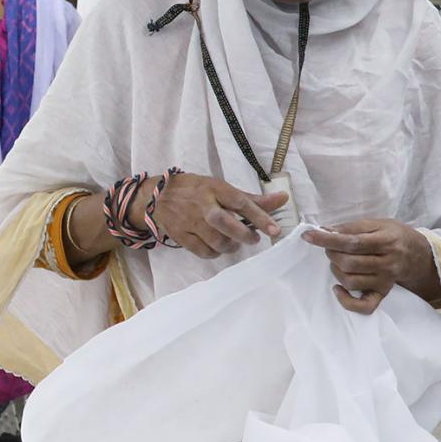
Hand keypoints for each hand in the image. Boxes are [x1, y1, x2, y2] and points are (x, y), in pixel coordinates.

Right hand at [145, 173, 286, 257]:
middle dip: (244, 235)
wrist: (157, 197)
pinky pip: (203, 251)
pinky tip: (218, 247)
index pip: (240, 202)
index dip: (260, 216)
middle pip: (226, 223)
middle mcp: (202, 205)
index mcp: (214, 189)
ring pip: (216, 241)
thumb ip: (252, 198)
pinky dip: (215, 253)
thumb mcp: (221, 188)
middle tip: (254, 239)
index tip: (274, 229)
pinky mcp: (180, 235)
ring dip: (231, 246)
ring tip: (235, 243)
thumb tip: (283, 199)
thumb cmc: (196, 191)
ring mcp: (189, 221)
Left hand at [303, 218, 439, 312]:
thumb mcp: (377, 223)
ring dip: (336, 271)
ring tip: (338, 263)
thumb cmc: (393, 236)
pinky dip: (347, 301)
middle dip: (332, 254)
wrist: (419, 254)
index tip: (308, 235)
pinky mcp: (382, 293)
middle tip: (332, 248)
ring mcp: (385, 281)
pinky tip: (338, 289)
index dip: (327, 239)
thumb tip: (326, 230)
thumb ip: (352, 227)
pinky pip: (364, 306)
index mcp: (386, 241)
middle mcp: (388, 263)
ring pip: (351, 281)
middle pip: (349, 263)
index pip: (352, 242)